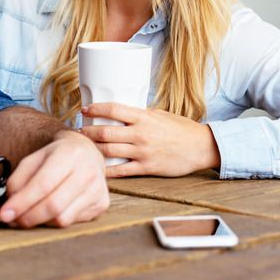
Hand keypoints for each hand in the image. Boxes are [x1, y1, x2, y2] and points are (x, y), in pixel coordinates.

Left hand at [0, 130, 109, 227]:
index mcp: (70, 153)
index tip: (5, 214)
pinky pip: (72, 222)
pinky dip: (54, 221)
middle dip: (28, 217)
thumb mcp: (34, 159)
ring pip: (62, 218)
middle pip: (54, 204)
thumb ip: (18, 180)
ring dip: (40, 222)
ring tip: (29, 215)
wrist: (86, 151)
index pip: (44, 183)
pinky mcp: (102, 204)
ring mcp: (98, 189)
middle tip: (12, 220)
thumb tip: (10, 206)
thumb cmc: (57, 156)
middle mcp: (88, 171)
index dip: (22, 202)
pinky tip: (49, 212)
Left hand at [80, 103, 220, 177]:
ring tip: (84, 148)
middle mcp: (141, 134)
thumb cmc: (181, 129)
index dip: (95, 109)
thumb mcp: (160, 115)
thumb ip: (141, 115)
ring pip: (109, 151)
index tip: (84, 110)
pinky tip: (96, 168)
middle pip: (105, 132)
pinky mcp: (147, 168)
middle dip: (87, 132)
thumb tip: (121, 114)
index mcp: (144, 117)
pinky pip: (121, 171)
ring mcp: (143, 152)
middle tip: (78, 132)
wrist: (201, 147)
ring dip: (93, 149)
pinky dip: (106, 170)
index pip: (113, 109)